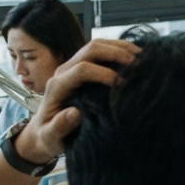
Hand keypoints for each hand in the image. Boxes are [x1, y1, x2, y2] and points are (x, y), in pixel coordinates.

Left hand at [13, 39, 140, 163]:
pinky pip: (99, 51)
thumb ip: (58, 127)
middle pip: (91, 50)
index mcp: (57, 87)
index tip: (124, 84)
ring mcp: (72, 67)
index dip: (104, 73)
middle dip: (116, 54)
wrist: (43, 131)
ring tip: (142, 56)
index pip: (82, 70)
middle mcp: (63, 72)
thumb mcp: (50, 138)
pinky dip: (118, 50)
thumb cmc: (48, 137)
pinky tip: (134, 57)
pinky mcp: (80, 68)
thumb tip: (75, 113)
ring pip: (96, 46)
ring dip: (119, 47)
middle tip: (138, 64)